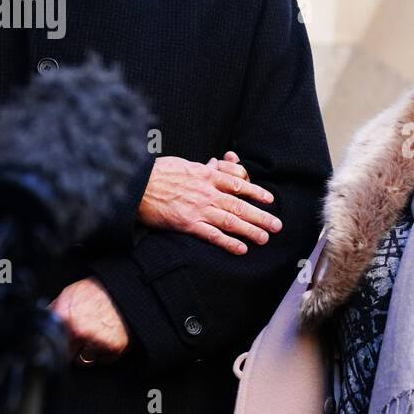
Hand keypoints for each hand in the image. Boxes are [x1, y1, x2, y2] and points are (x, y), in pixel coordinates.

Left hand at [50, 278, 128, 365]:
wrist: (122, 289)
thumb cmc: (96, 291)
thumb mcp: (67, 295)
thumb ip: (53, 312)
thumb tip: (41, 322)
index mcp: (63, 319)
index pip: (50, 344)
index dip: (58, 342)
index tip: (63, 340)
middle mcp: (78, 332)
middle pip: (67, 356)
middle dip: (72, 348)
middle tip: (81, 336)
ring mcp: (96, 341)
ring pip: (85, 361)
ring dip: (89, 352)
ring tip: (95, 336)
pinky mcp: (114, 347)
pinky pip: (105, 360)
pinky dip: (106, 352)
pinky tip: (107, 338)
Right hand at [138, 151, 280, 255]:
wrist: (136, 183)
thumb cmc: (158, 172)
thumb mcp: (185, 164)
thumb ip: (204, 167)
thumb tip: (217, 164)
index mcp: (207, 175)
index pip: (239, 183)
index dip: (256, 192)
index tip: (269, 199)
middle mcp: (207, 192)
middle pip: (240, 205)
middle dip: (261, 216)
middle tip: (277, 225)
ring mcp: (198, 209)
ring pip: (231, 221)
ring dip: (250, 230)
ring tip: (265, 238)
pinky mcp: (187, 223)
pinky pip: (212, 235)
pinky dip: (228, 242)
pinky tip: (241, 248)